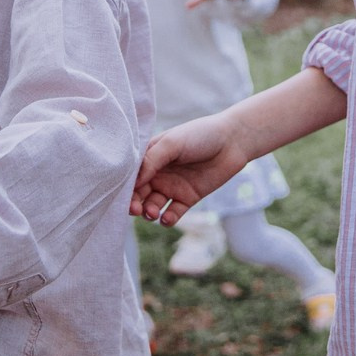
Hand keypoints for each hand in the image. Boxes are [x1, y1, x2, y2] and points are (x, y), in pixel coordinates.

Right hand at [132, 112, 251, 225]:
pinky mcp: (187, 199)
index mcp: (150, 157)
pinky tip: (167, 218)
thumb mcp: (172, 143)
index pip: (131, 175)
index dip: (124, 187)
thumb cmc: (200, 135)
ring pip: (152, 206)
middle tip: (136, 208)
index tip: (122, 195)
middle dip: (133, 203)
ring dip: (148, 212)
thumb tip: (133, 182)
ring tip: (153, 212)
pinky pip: (172, 214)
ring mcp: (172, 187)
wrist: (233, 141)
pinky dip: (167, 219)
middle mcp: (158, 173)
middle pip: (138, 194)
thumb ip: (151, 161)